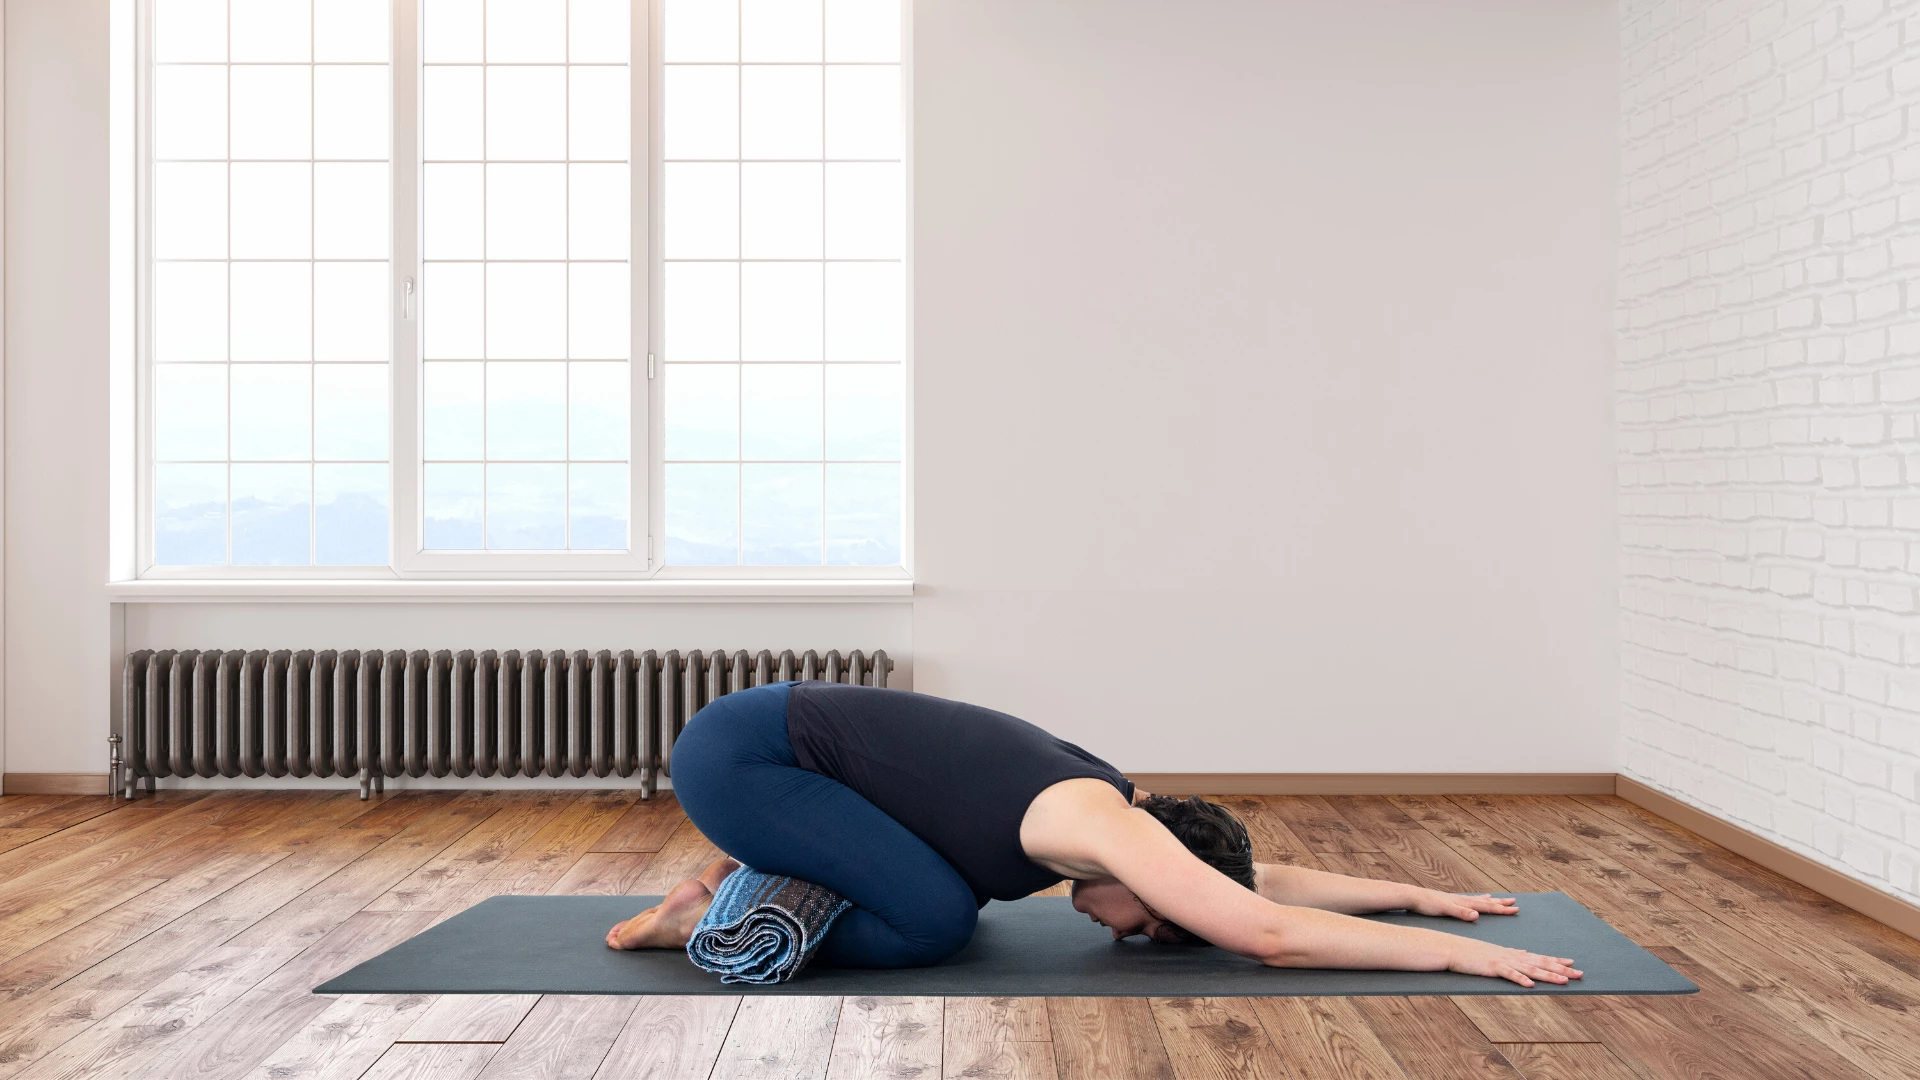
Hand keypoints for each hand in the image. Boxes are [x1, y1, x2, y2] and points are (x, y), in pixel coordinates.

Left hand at [1408, 890, 1518, 920]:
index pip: (1487, 907)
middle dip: (1501, 904)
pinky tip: (1479, 898)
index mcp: (1464, 903)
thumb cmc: (1428, 904)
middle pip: (1487, 902)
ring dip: (1492, 901)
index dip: (1502, 909)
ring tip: (1500, 899)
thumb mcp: (1445, 910)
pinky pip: (1470, 900)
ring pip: (1480, 900)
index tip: (1516, 909)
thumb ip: (1461, 913)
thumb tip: (1477, 915)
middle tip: (1515, 903)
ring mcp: (1458, 899)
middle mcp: (1463, 900)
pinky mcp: (1451, 901)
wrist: (1414, 896)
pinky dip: (1478, 899)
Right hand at [1447, 938, 1581, 986]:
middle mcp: (1511, 956)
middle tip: (1580, 973)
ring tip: (1564, 980)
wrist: (1453, 948)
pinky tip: (1531, 985)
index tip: (1572, 963)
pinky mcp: (1492, 967)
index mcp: (1512, 954)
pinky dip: (1520, 979)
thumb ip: (1511, 954)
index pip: (1538, 958)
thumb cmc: (1472, 952)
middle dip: (1561, 969)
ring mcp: (1503, 961)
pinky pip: (1509, 974)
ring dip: (1547, 975)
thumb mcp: (1494, 953)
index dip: (1556, 961)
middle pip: (1540, 963)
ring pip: (1530, 969)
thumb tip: (1525, 952)